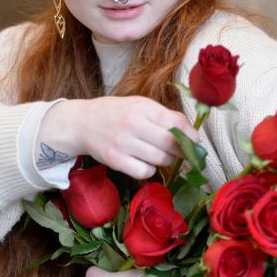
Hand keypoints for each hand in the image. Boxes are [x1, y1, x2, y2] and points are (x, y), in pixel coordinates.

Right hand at [41, 97, 199, 179]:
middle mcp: (133, 123)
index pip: (177, 123)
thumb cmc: (115, 113)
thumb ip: (163, 116)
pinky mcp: (115, 160)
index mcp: (142, 106)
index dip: (191, 135)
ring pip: (161, 160)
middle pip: (171, 144)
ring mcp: (123, 143)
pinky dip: (149, 170)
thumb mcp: (138, 105)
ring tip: (159, 154)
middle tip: (181, 152)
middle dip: (181, 151)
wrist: (81, 123)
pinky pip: (144, 172)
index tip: (194, 141)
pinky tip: (144, 162)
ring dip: (166, 160)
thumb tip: (191, 134)